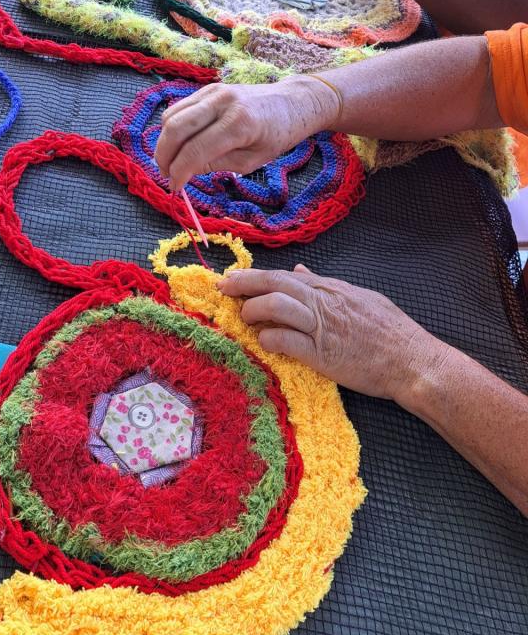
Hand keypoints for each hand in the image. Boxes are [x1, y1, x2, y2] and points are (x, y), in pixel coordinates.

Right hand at [154, 76, 340, 191]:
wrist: (290, 103)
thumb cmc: (276, 136)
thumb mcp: (251, 161)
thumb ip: (217, 165)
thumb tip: (185, 170)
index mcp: (239, 124)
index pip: (195, 150)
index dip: (179, 172)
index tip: (175, 187)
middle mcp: (222, 102)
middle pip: (175, 129)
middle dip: (164, 156)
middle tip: (167, 175)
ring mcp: (213, 91)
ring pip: (171, 117)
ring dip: (165, 143)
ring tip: (171, 162)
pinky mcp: (208, 89)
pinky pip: (178, 108)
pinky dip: (172, 129)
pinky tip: (180, 145)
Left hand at [219, 266, 444, 400]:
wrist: (412, 361)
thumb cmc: (391, 332)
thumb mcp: (359, 297)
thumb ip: (327, 286)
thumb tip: (299, 272)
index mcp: (331, 289)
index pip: (284, 277)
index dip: (255, 277)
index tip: (234, 279)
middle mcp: (324, 303)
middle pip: (275, 284)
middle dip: (244, 284)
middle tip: (222, 287)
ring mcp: (322, 328)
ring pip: (277, 307)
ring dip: (254, 310)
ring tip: (244, 317)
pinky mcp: (323, 355)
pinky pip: (286, 341)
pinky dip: (269, 339)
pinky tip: (262, 341)